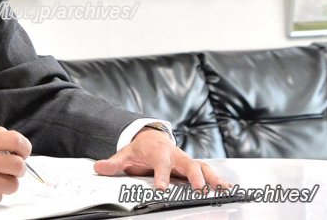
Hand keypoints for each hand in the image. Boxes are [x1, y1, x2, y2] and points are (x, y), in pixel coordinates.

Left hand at [94, 128, 230, 190]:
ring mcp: (185, 159)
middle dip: (194, 175)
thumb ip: (114, 163)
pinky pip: (207, 170)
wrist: (152, 137)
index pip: (160, 163)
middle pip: (187, 162)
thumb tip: (98, 167)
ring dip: (211, 177)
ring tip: (221, 189)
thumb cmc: (141, 149)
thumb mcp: (125, 154)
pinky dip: (217, 178)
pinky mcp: (193, 165)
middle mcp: (174, 154)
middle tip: (199, 188)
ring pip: (201, 166)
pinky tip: (227, 188)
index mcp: (157, 152)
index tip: (161, 187)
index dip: (161, 175)